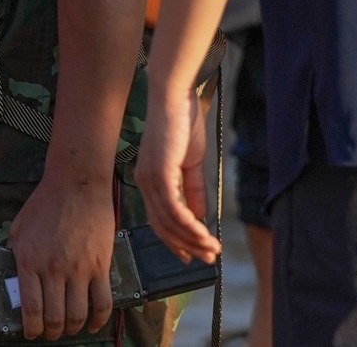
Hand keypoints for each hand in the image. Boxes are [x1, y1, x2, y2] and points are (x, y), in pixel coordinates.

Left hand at [7, 170, 116, 339]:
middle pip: (54, 317)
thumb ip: (15, 254)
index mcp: (29, 260)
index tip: (30, 334)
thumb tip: (14, 277)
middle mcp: (53, 269)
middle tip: (50, 333)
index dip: (30, 328)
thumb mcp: (19, 227)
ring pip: (78, 315)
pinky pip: (103, 302)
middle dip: (51, 332)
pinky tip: (94, 322)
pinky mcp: (100, 266)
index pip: (30, 307)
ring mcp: (79, 269)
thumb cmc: (45, 203)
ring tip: (70, 329)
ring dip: (73, 329)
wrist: (76, 184)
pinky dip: (99, 319)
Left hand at [139, 84, 220, 265]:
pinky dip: (189, 225)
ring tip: (212, 249)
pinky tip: (204, 232)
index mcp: (148, 180)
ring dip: (192, 239)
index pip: (158, 220)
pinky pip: (173, 209)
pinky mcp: (159, 173)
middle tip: (208, 258)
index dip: (175, 240)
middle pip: (162, 226)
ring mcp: (150, 179)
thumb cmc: (182, 124)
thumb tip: (200, 216)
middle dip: (186, 246)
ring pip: (169, 221)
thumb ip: (193, 189)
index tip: (191, 255)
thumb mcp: (191, 163)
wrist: (176, 98)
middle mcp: (144, 182)